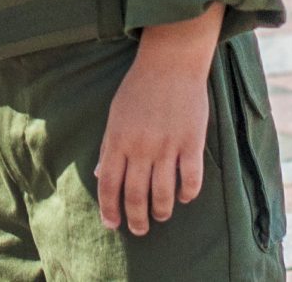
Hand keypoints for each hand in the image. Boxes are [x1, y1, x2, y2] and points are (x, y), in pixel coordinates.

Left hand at [96, 48, 210, 236]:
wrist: (171, 61)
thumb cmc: (139, 87)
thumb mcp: (115, 114)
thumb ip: (108, 146)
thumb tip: (98, 174)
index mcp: (118, 140)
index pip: (108, 184)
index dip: (109, 209)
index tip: (112, 224)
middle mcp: (141, 147)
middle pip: (135, 195)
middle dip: (136, 219)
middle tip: (139, 230)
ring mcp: (168, 146)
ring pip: (164, 193)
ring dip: (161, 211)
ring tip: (161, 216)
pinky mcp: (192, 142)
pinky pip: (191, 179)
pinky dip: (188, 194)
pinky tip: (185, 197)